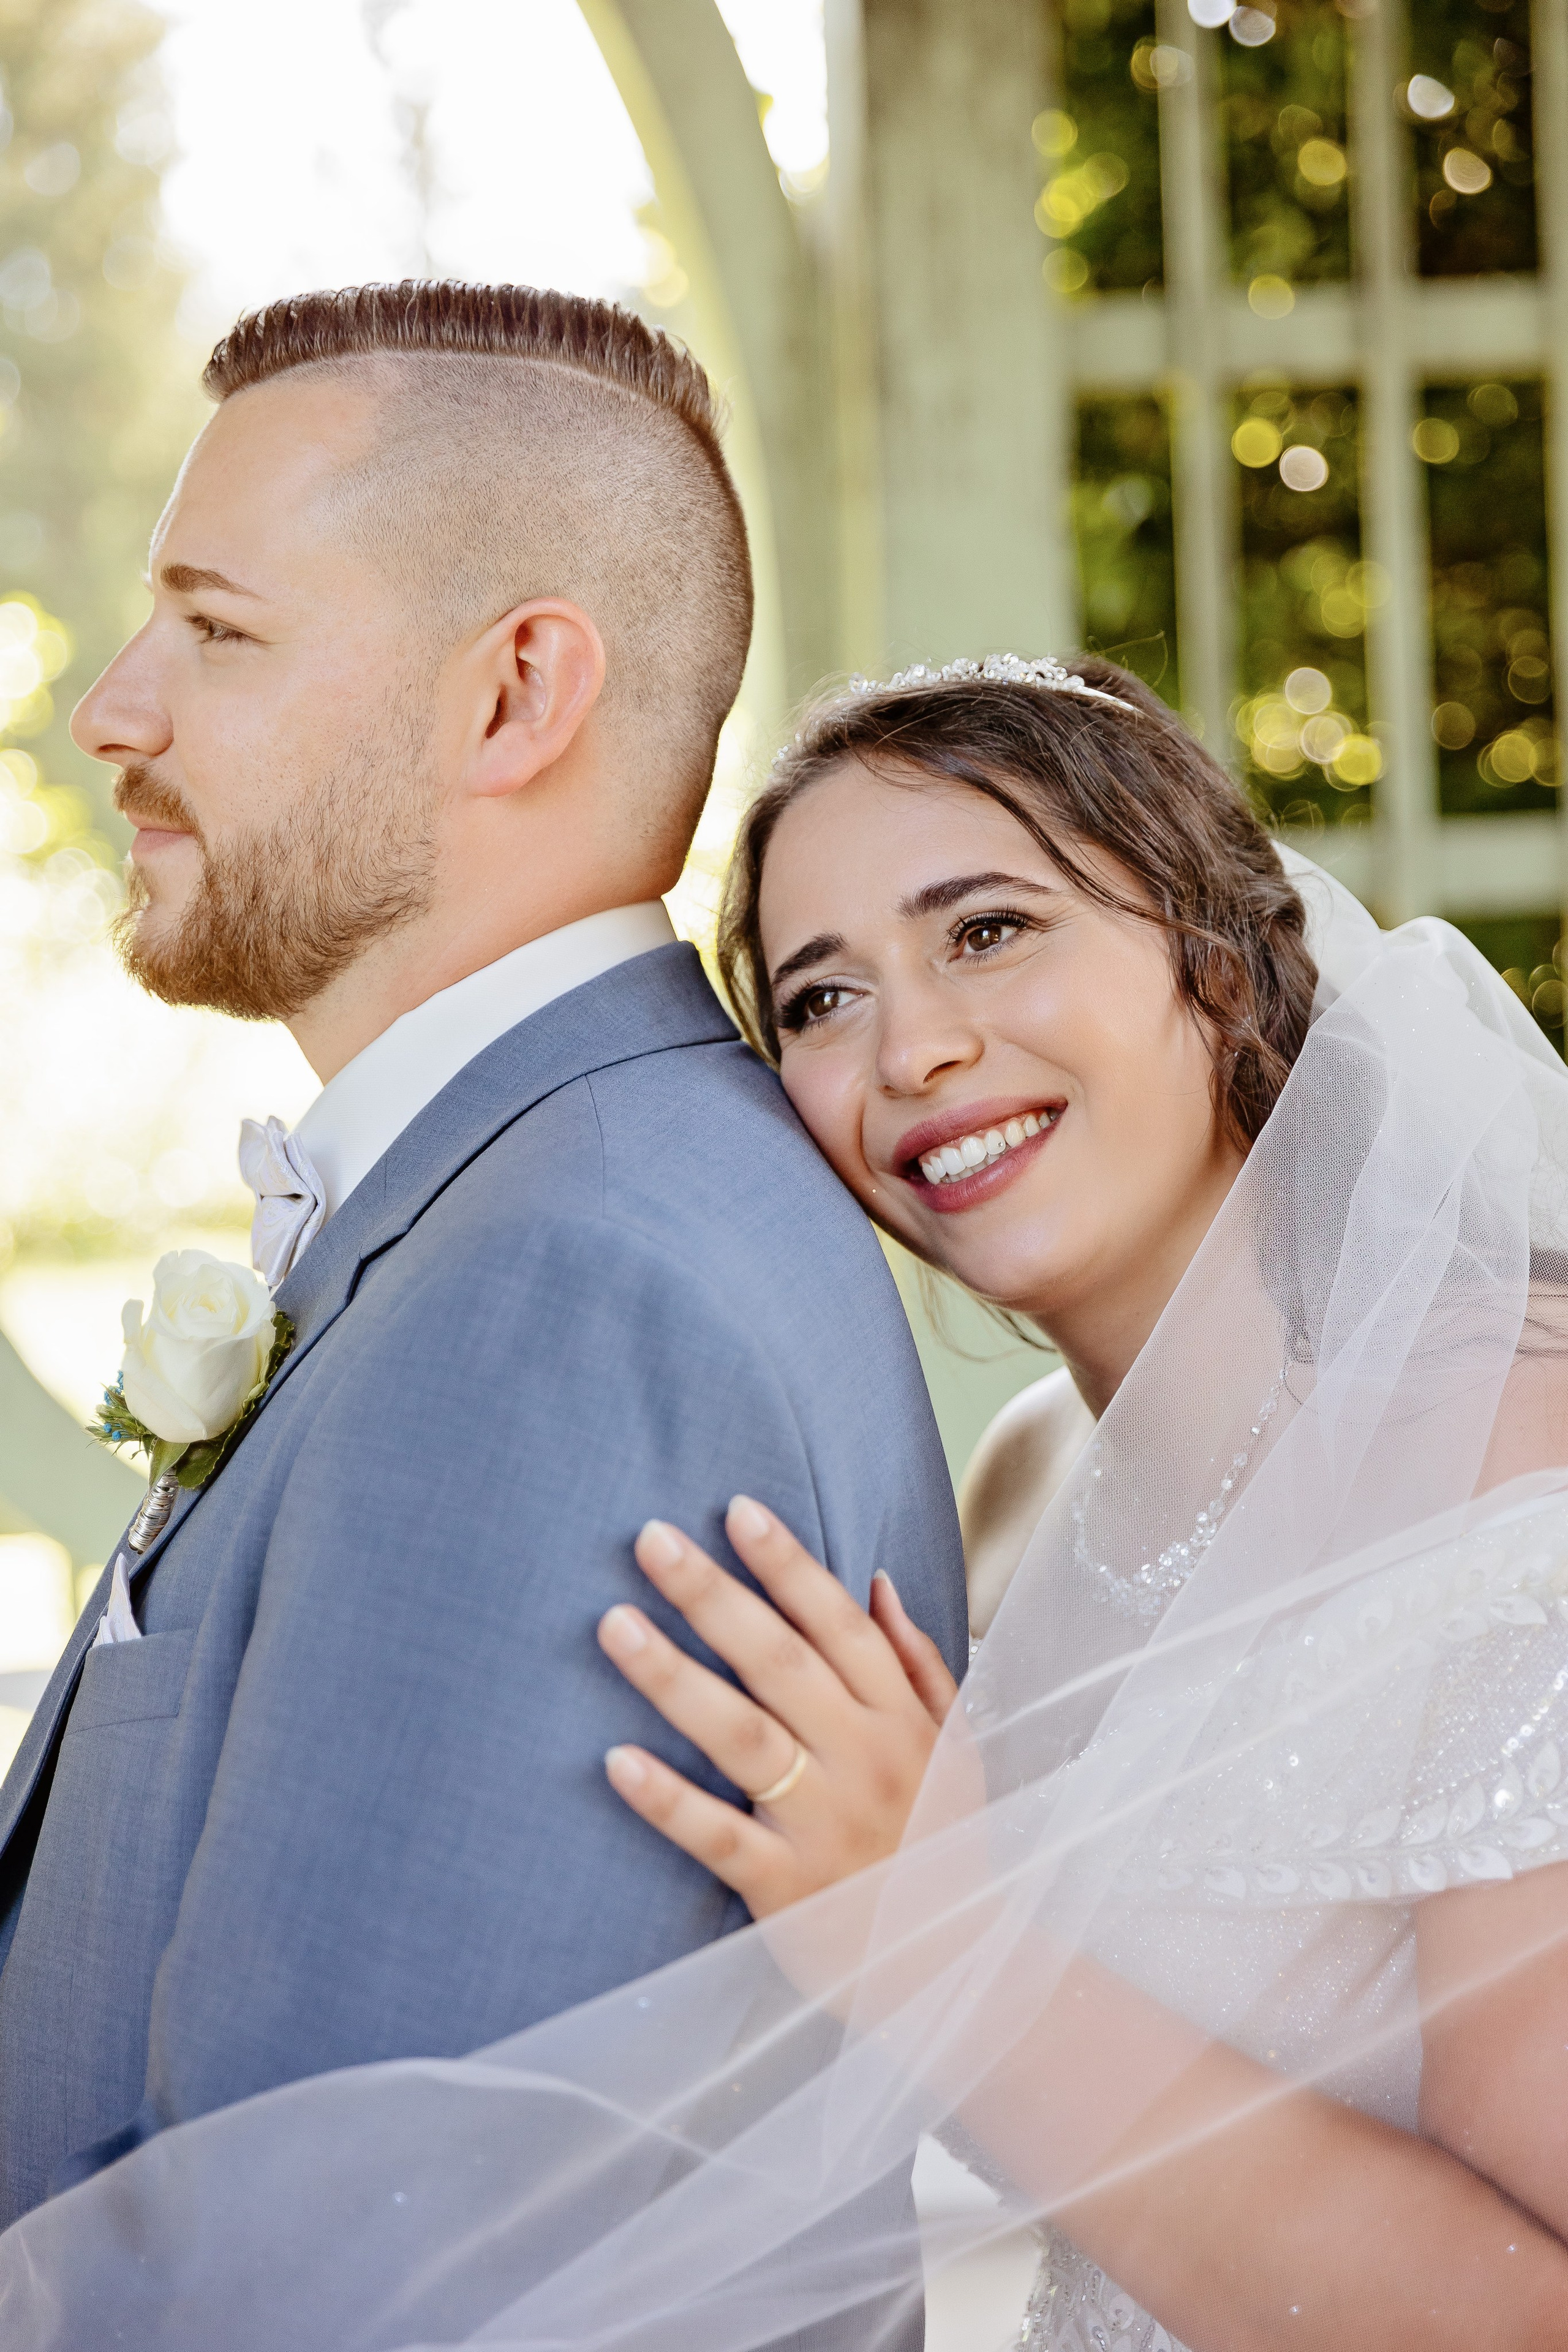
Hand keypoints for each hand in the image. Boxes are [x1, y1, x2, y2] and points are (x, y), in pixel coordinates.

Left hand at [597, 1497, 958, 1917]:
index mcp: (900, 1722)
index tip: (736, 1509)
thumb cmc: (945, 1847)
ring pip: (743, 1737)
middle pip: (780, 1663)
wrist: (962, 1976)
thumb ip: (918, 1663)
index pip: (839, 1625)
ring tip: (614, 1624)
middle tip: (650, 1538)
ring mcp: (822, 1826)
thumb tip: (875, 1580)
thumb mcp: (955, 1749)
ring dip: (675, 1677)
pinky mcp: (785, 1891)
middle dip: (715, 1596)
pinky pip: (718, 1838)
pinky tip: (615, 1761)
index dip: (788, 1565)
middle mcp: (864, 1762)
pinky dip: (666, 1801)